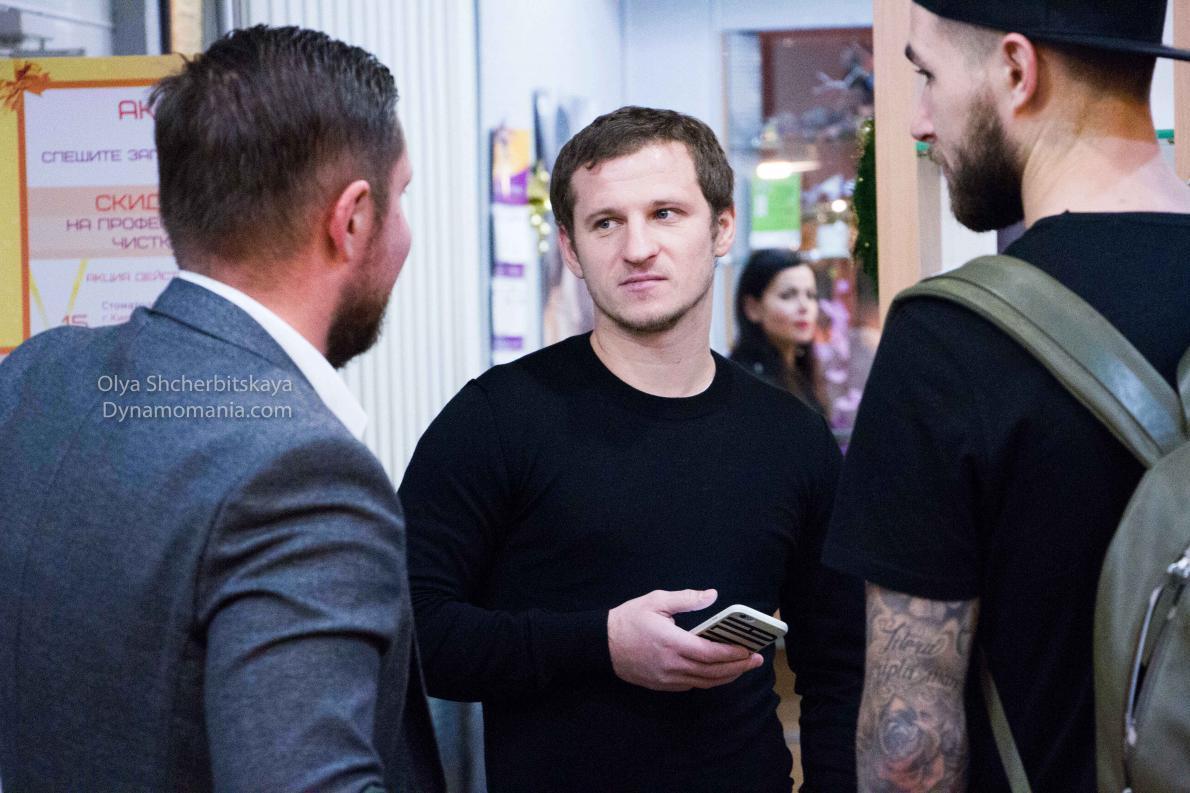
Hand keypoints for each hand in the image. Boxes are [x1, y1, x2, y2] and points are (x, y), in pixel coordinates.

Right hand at [607, 588, 763, 691]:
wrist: (602, 644)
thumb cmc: (629, 619)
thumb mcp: (656, 601)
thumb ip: (686, 599)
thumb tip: (712, 595)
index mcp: (672, 643)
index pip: (709, 653)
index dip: (732, 653)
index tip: (749, 649)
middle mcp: (672, 665)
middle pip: (712, 672)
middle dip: (737, 667)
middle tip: (756, 661)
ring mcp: (667, 678)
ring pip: (704, 682)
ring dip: (727, 677)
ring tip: (743, 667)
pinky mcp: (663, 685)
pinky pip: (692, 685)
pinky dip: (709, 681)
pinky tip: (718, 672)